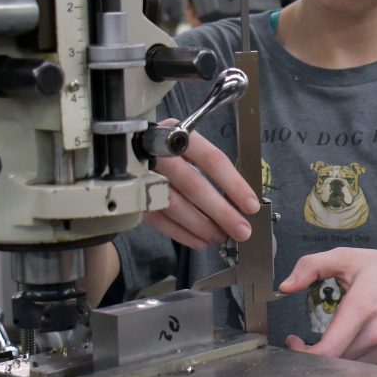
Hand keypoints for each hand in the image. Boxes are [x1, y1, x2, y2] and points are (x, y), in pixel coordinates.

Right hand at [142, 119, 259, 250]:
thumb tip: (241, 202)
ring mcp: (143, 176)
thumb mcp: (191, 148)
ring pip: (175, 206)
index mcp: (180, 135)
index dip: (234, 184)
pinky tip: (200, 241)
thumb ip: (213, 170)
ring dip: (202, 226)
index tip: (252, 205)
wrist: (125, 149)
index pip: (212, 159)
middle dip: (221, 212)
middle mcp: (159, 154)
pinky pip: (159, 220)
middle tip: (242, 230)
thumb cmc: (171, 151)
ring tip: (220, 237)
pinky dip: (182, 234)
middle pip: (194, 185)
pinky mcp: (133, 197)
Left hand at [278, 248, 376, 365]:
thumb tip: (285, 286)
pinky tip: (341, 350)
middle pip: (334, 364)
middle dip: (310, 357)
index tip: (293, 341)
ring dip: (328, 363)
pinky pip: (361, 371)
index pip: (328, 349)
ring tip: (319, 346)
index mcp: (363, 308)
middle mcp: (376, 334)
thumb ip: (312, 266)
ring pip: (347, 370)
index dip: (304, 353)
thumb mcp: (349, 258)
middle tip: (299, 343)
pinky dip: (346, 365)